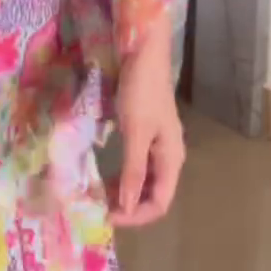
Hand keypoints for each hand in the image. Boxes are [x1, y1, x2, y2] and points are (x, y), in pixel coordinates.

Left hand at [109, 25, 185, 227]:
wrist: (144, 54)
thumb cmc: (141, 92)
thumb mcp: (136, 132)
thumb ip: (133, 170)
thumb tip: (127, 207)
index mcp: (172, 159)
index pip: (159, 203)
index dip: (134, 216)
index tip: (106, 216)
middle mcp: (168, 156)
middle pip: (153, 195)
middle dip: (127, 206)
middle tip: (98, 208)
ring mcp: (158, 145)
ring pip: (143, 181)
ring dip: (123, 192)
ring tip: (98, 196)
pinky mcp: (146, 134)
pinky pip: (137, 166)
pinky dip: (122, 176)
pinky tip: (105, 177)